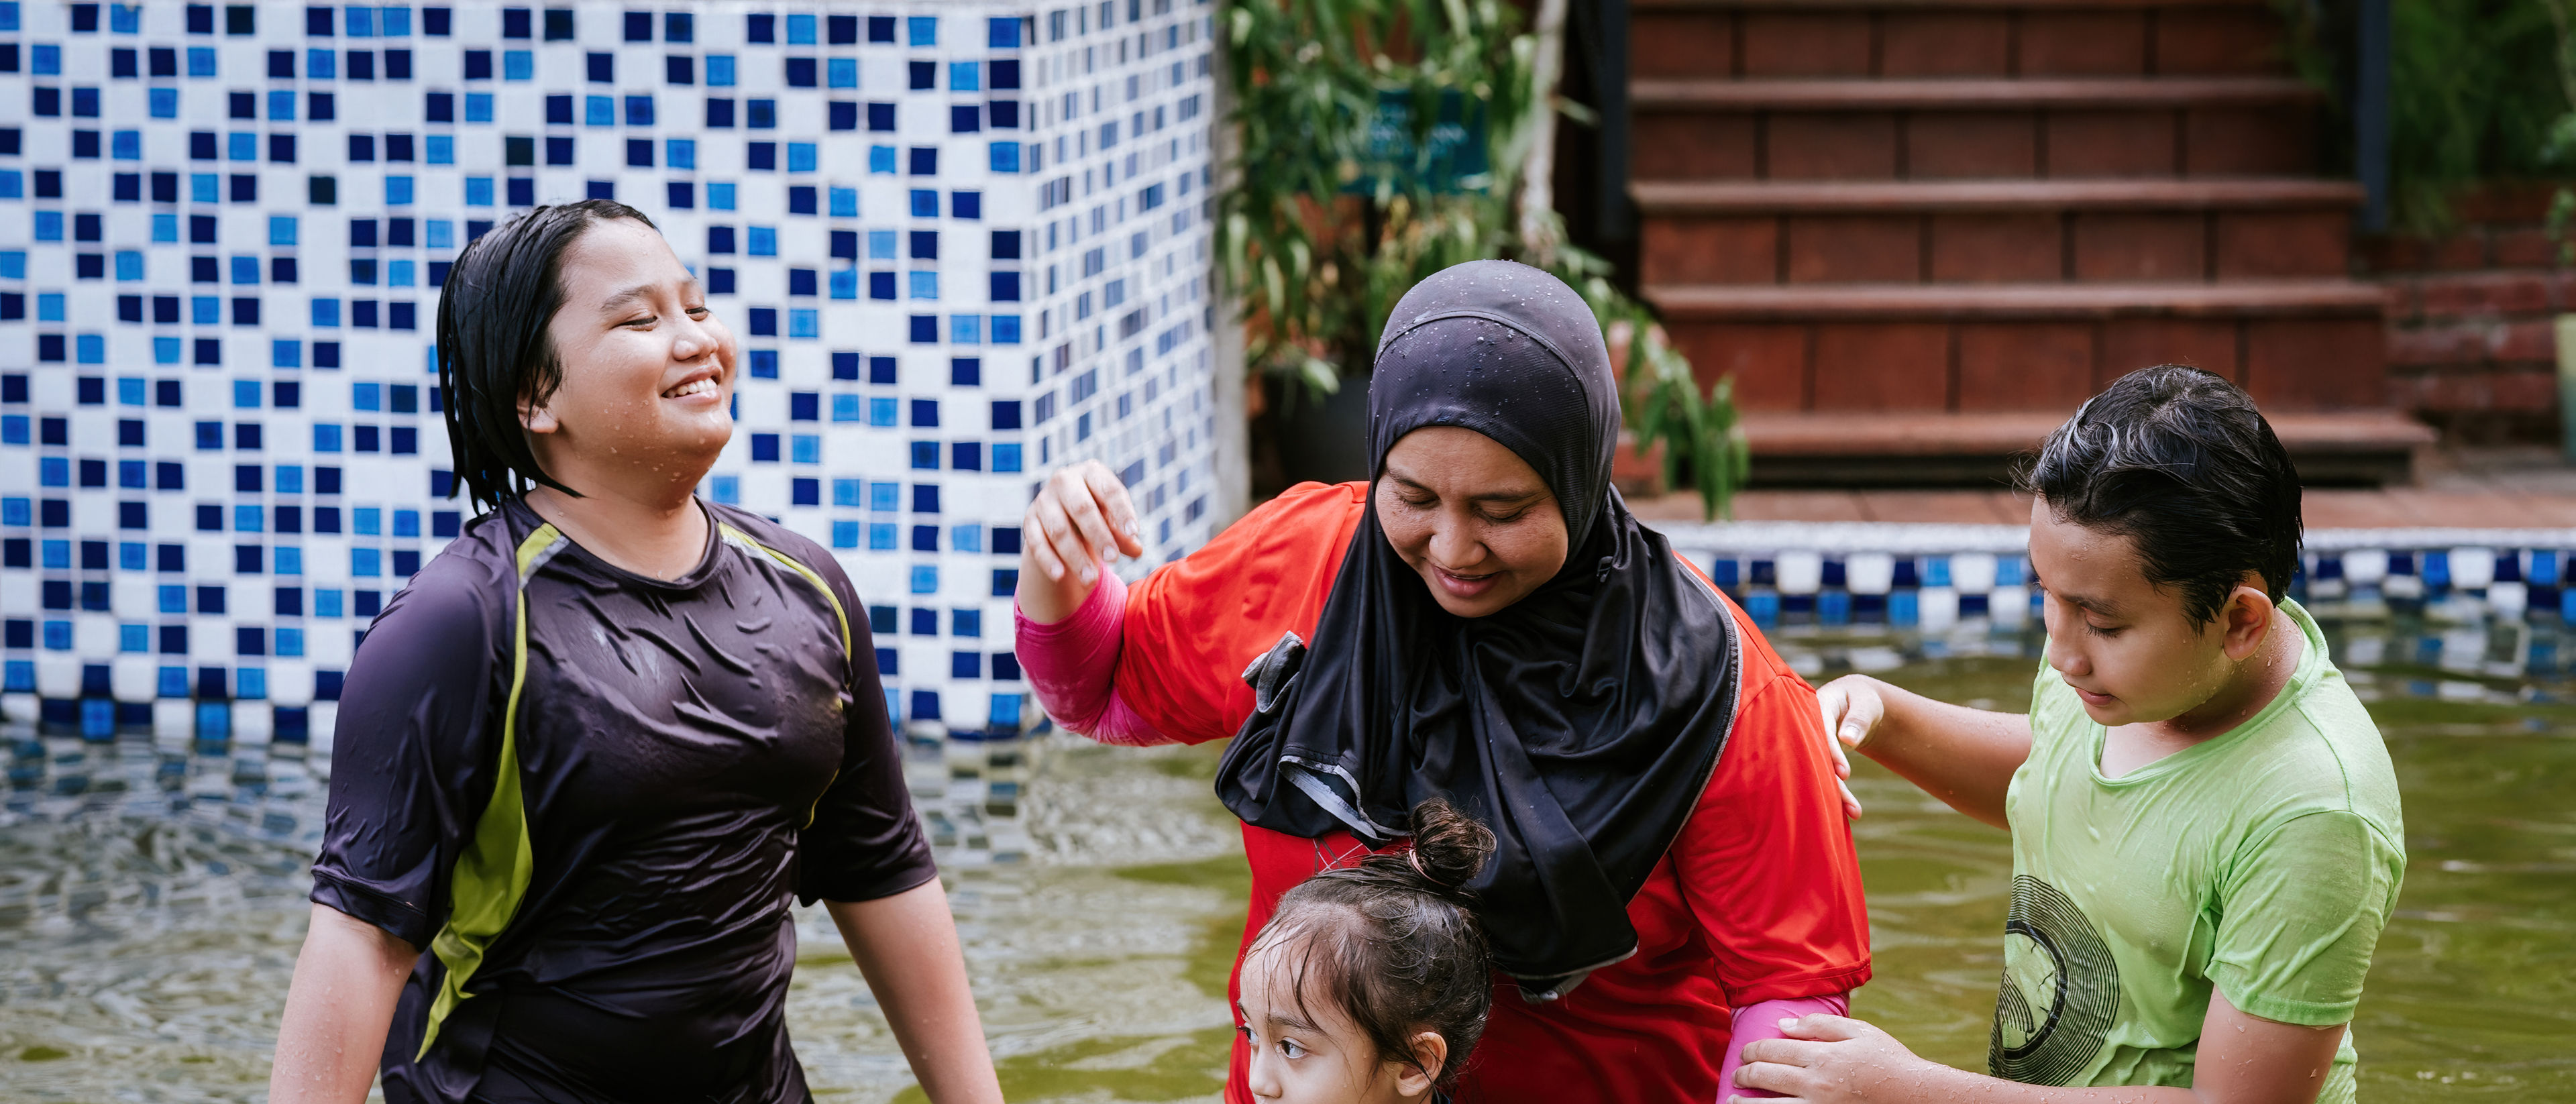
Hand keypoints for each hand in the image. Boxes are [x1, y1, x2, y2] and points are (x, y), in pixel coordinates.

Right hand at [1024, 460, 1146, 585]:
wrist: (1064, 514)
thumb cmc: (1098, 513)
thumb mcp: (1114, 520)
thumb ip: (1124, 534)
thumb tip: (1136, 550)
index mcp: (1091, 472)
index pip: (1109, 489)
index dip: (1122, 511)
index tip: (1134, 533)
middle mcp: (1064, 480)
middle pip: (1082, 508)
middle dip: (1098, 535)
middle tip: (1113, 559)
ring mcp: (1044, 500)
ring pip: (1058, 530)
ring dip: (1075, 556)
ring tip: (1091, 579)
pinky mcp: (1030, 520)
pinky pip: (1037, 542)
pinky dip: (1048, 560)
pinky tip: (1060, 576)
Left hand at [1732, 1014, 1947, 1103]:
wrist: (1917, 1096)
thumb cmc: (1890, 1060)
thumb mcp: (1860, 1032)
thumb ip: (1820, 1025)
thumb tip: (1782, 1025)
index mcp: (1824, 1056)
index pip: (1775, 1049)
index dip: (1754, 1049)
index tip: (1746, 1052)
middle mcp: (1817, 1084)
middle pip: (1767, 1076)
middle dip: (1745, 1073)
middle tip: (1737, 1072)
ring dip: (1744, 1102)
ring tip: (1731, 1099)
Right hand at [1813, 676, 1886, 818]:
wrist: (1856, 704)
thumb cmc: (1862, 700)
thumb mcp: (1865, 704)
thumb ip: (1858, 718)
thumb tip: (1847, 739)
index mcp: (1815, 707)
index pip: (1820, 732)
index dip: (1831, 753)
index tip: (1844, 774)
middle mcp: (1807, 728)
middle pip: (1816, 757)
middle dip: (1833, 782)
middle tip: (1851, 806)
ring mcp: (1809, 745)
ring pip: (1819, 770)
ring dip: (1837, 792)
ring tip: (1856, 812)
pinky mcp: (1815, 758)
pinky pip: (1823, 774)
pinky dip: (1836, 790)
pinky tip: (1848, 809)